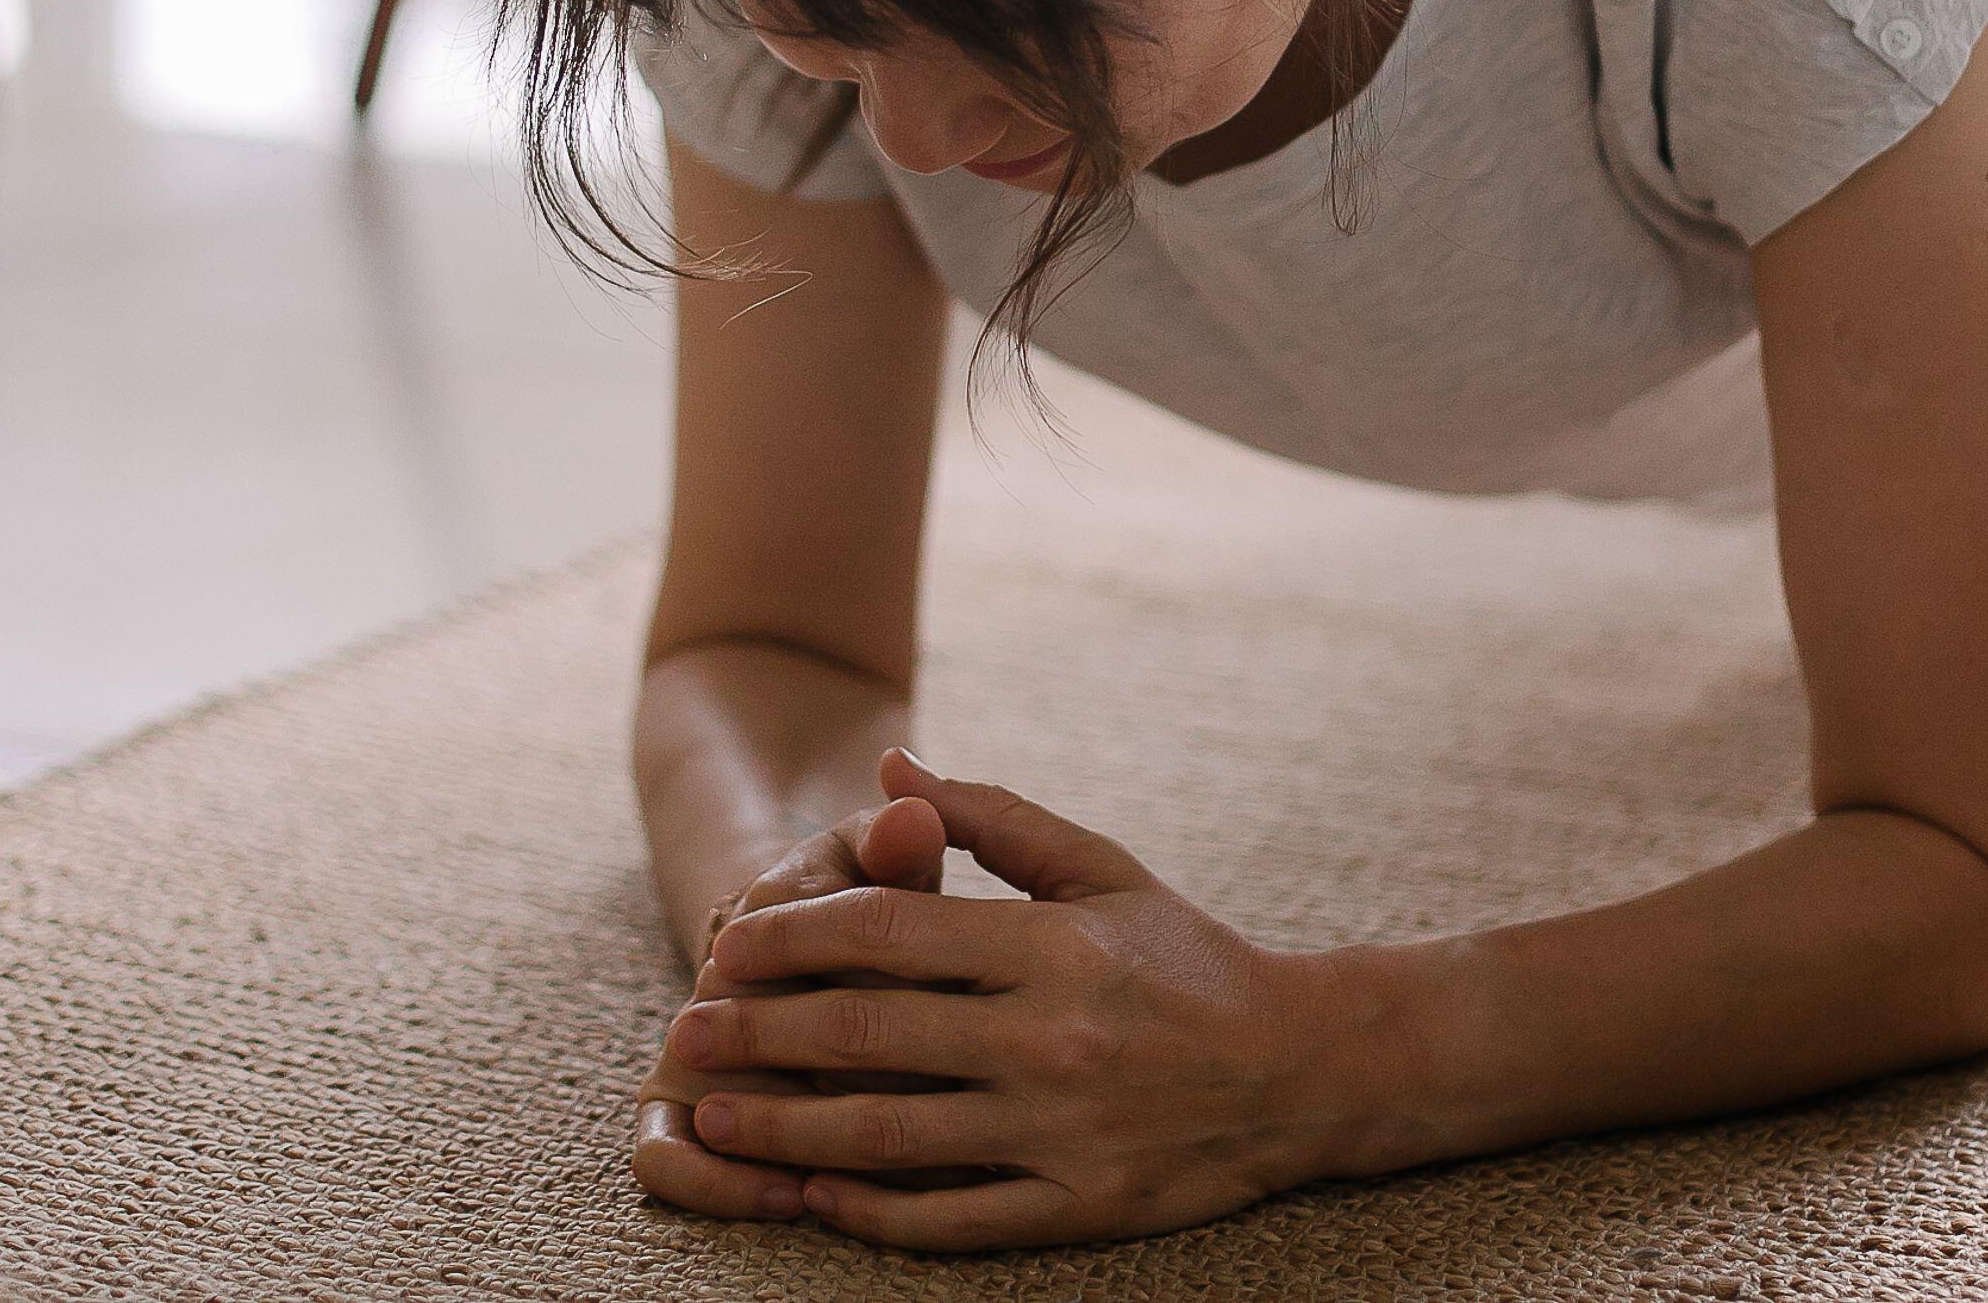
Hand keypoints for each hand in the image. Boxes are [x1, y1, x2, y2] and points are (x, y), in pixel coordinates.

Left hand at [669, 750, 1375, 1251]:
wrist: (1303, 1070)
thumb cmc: (1186, 956)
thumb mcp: (1102, 868)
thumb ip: (992, 819)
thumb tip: (890, 767)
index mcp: (1054, 946)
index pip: (891, 934)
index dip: (795, 938)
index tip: (728, 941)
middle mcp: (1052, 1039)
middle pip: (869, 1035)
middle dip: (760, 1033)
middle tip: (684, 1030)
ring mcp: (1063, 1133)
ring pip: (891, 1136)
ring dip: (786, 1129)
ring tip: (714, 1119)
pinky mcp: (1079, 1209)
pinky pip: (953, 1220)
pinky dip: (874, 1212)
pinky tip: (813, 1194)